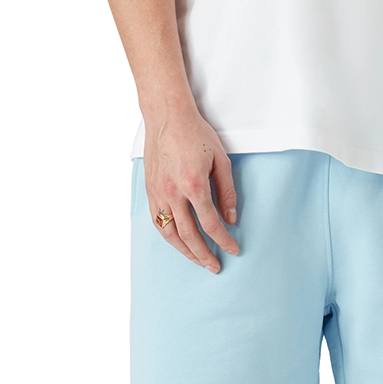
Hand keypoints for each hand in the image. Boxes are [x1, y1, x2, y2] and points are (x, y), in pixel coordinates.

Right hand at [144, 110, 239, 272]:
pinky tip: (178, 242)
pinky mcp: (149, 190)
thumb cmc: (196, 134)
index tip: (233, 250)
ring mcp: (158, 193)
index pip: (211, 223)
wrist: (167, 117)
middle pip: (189, 235)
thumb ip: (227, 192)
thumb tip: (231, 218)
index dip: (224, 241)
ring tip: (198, 260)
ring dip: (185, 251)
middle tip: (215, 266)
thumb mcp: (221, 160)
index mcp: (194, 184)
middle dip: (204, 255)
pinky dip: (169, 236)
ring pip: (170, 233)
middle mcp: (173, 192)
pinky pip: (157, 221)